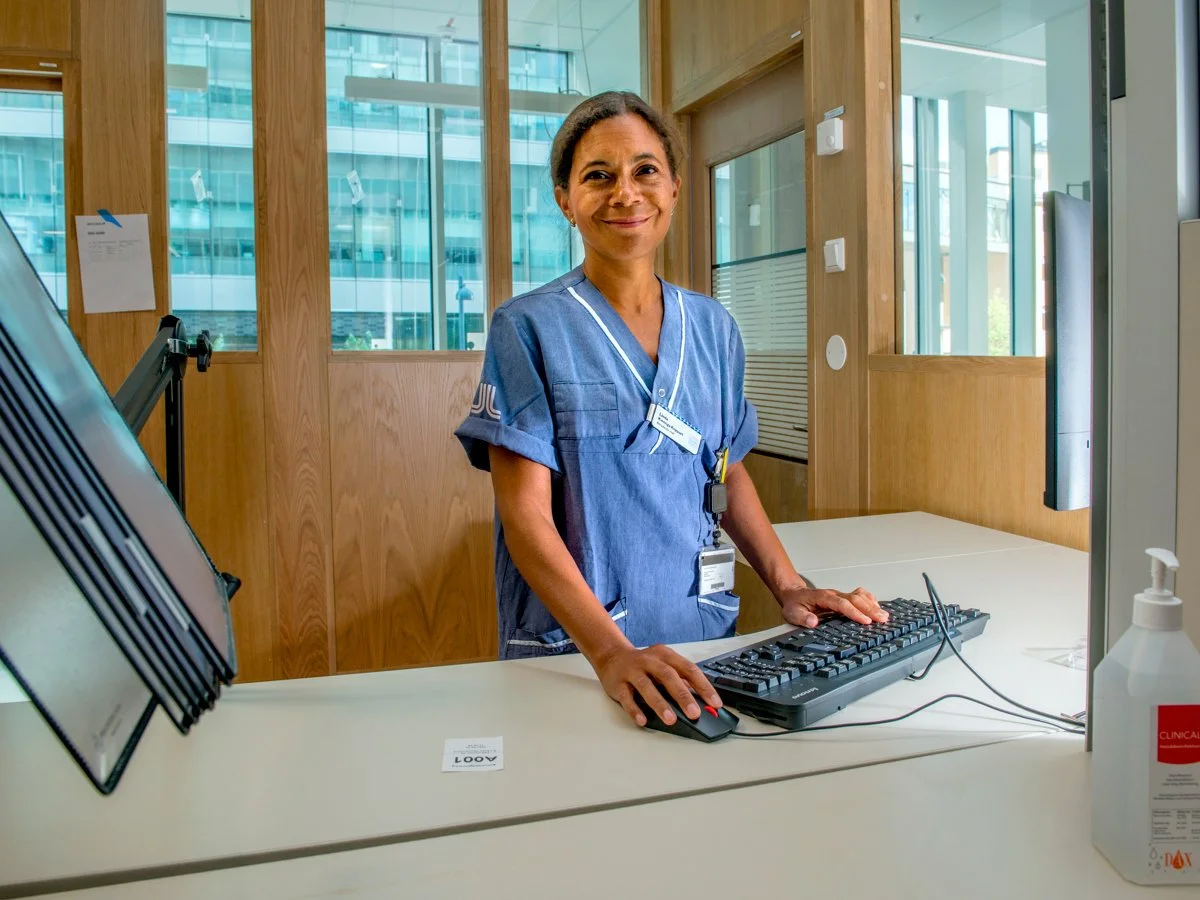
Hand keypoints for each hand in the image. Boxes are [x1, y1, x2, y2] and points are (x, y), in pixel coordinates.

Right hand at [593, 644, 721, 726]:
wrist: (612, 656)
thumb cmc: (643, 664)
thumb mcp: (664, 666)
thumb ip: (681, 681)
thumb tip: (701, 701)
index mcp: (665, 655)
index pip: (688, 669)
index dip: (703, 686)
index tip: (714, 702)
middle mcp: (649, 660)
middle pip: (668, 676)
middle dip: (683, 695)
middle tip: (694, 713)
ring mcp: (632, 671)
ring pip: (646, 686)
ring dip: (660, 703)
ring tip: (671, 719)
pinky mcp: (618, 683)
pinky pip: (626, 697)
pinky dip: (635, 709)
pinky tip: (643, 720)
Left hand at [777, 582, 887, 628]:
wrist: (794, 594)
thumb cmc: (795, 604)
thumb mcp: (792, 613)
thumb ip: (802, 617)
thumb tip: (813, 622)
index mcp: (823, 597)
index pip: (842, 604)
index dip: (854, 612)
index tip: (865, 621)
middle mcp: (834, 594)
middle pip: (855, 599)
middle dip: (869, 609)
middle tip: (881, 619)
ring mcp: (840, 595)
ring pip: (859, 596)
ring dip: (872, 605)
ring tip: (884, 615)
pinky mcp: (843, 597)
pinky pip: (859, 595)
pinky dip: (870, 600)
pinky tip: (877, 607)